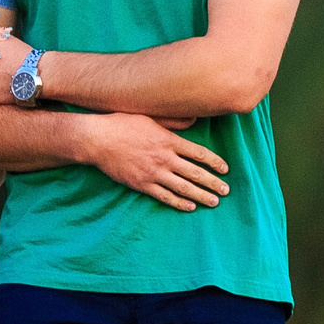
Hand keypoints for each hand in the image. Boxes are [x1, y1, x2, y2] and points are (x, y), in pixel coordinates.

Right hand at [79, 113, 229, 210]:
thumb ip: (173, 121)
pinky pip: (165, 196)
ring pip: (183, 187)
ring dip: (201, 196)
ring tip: (214, 202)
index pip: (199, 153)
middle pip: (195, 173)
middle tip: (226, 191)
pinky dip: (179, 203)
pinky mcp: (142, 184)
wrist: (98, 140)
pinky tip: (190, 207)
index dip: (214, 162)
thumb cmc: (123, 124)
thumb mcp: (151, 117)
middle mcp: (165, 158)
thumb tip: (193, 119)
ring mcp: (154, 173)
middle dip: (213, 183)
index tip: (225, 169)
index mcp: (169, 140)